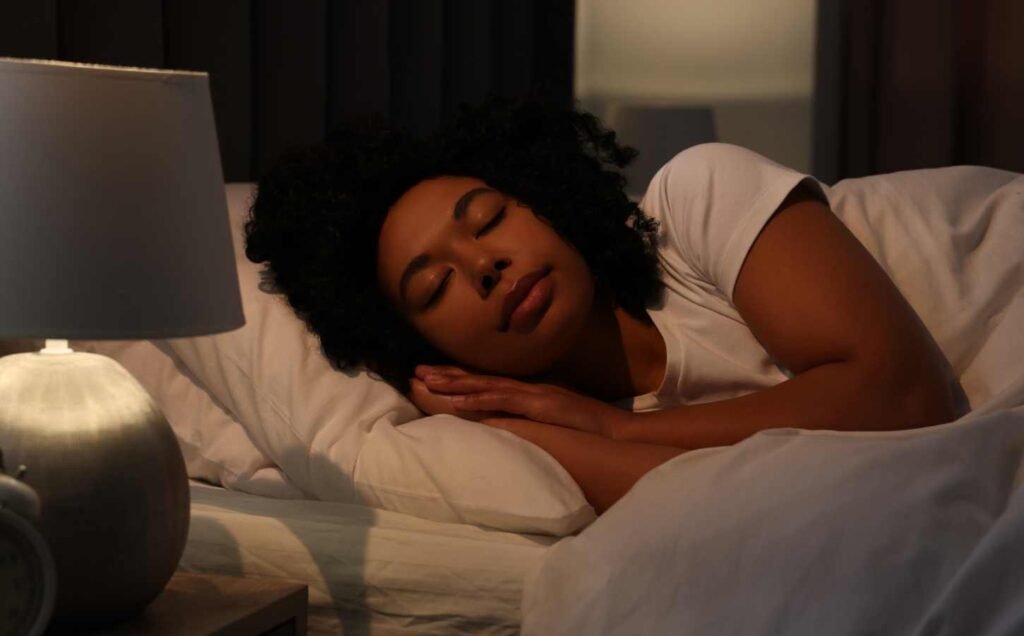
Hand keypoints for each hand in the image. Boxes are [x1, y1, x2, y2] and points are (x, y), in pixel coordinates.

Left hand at [413, 364, 630, 437]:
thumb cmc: (588, 429)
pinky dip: (480, 397)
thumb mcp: (553, 419)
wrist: (617, 430)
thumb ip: (532, 417)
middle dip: (447, 374)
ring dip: (455, 382)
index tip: (432, 375)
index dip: (459, 377)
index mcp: (528, 391)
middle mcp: (526, 388)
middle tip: (416, 371)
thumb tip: (510, 422)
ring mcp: (532, 394)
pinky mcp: (540, 403)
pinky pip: (504, 400)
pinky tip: (459, 398)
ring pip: (485, 384)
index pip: (487, 382)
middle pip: (480, 378)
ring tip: (427, 380)